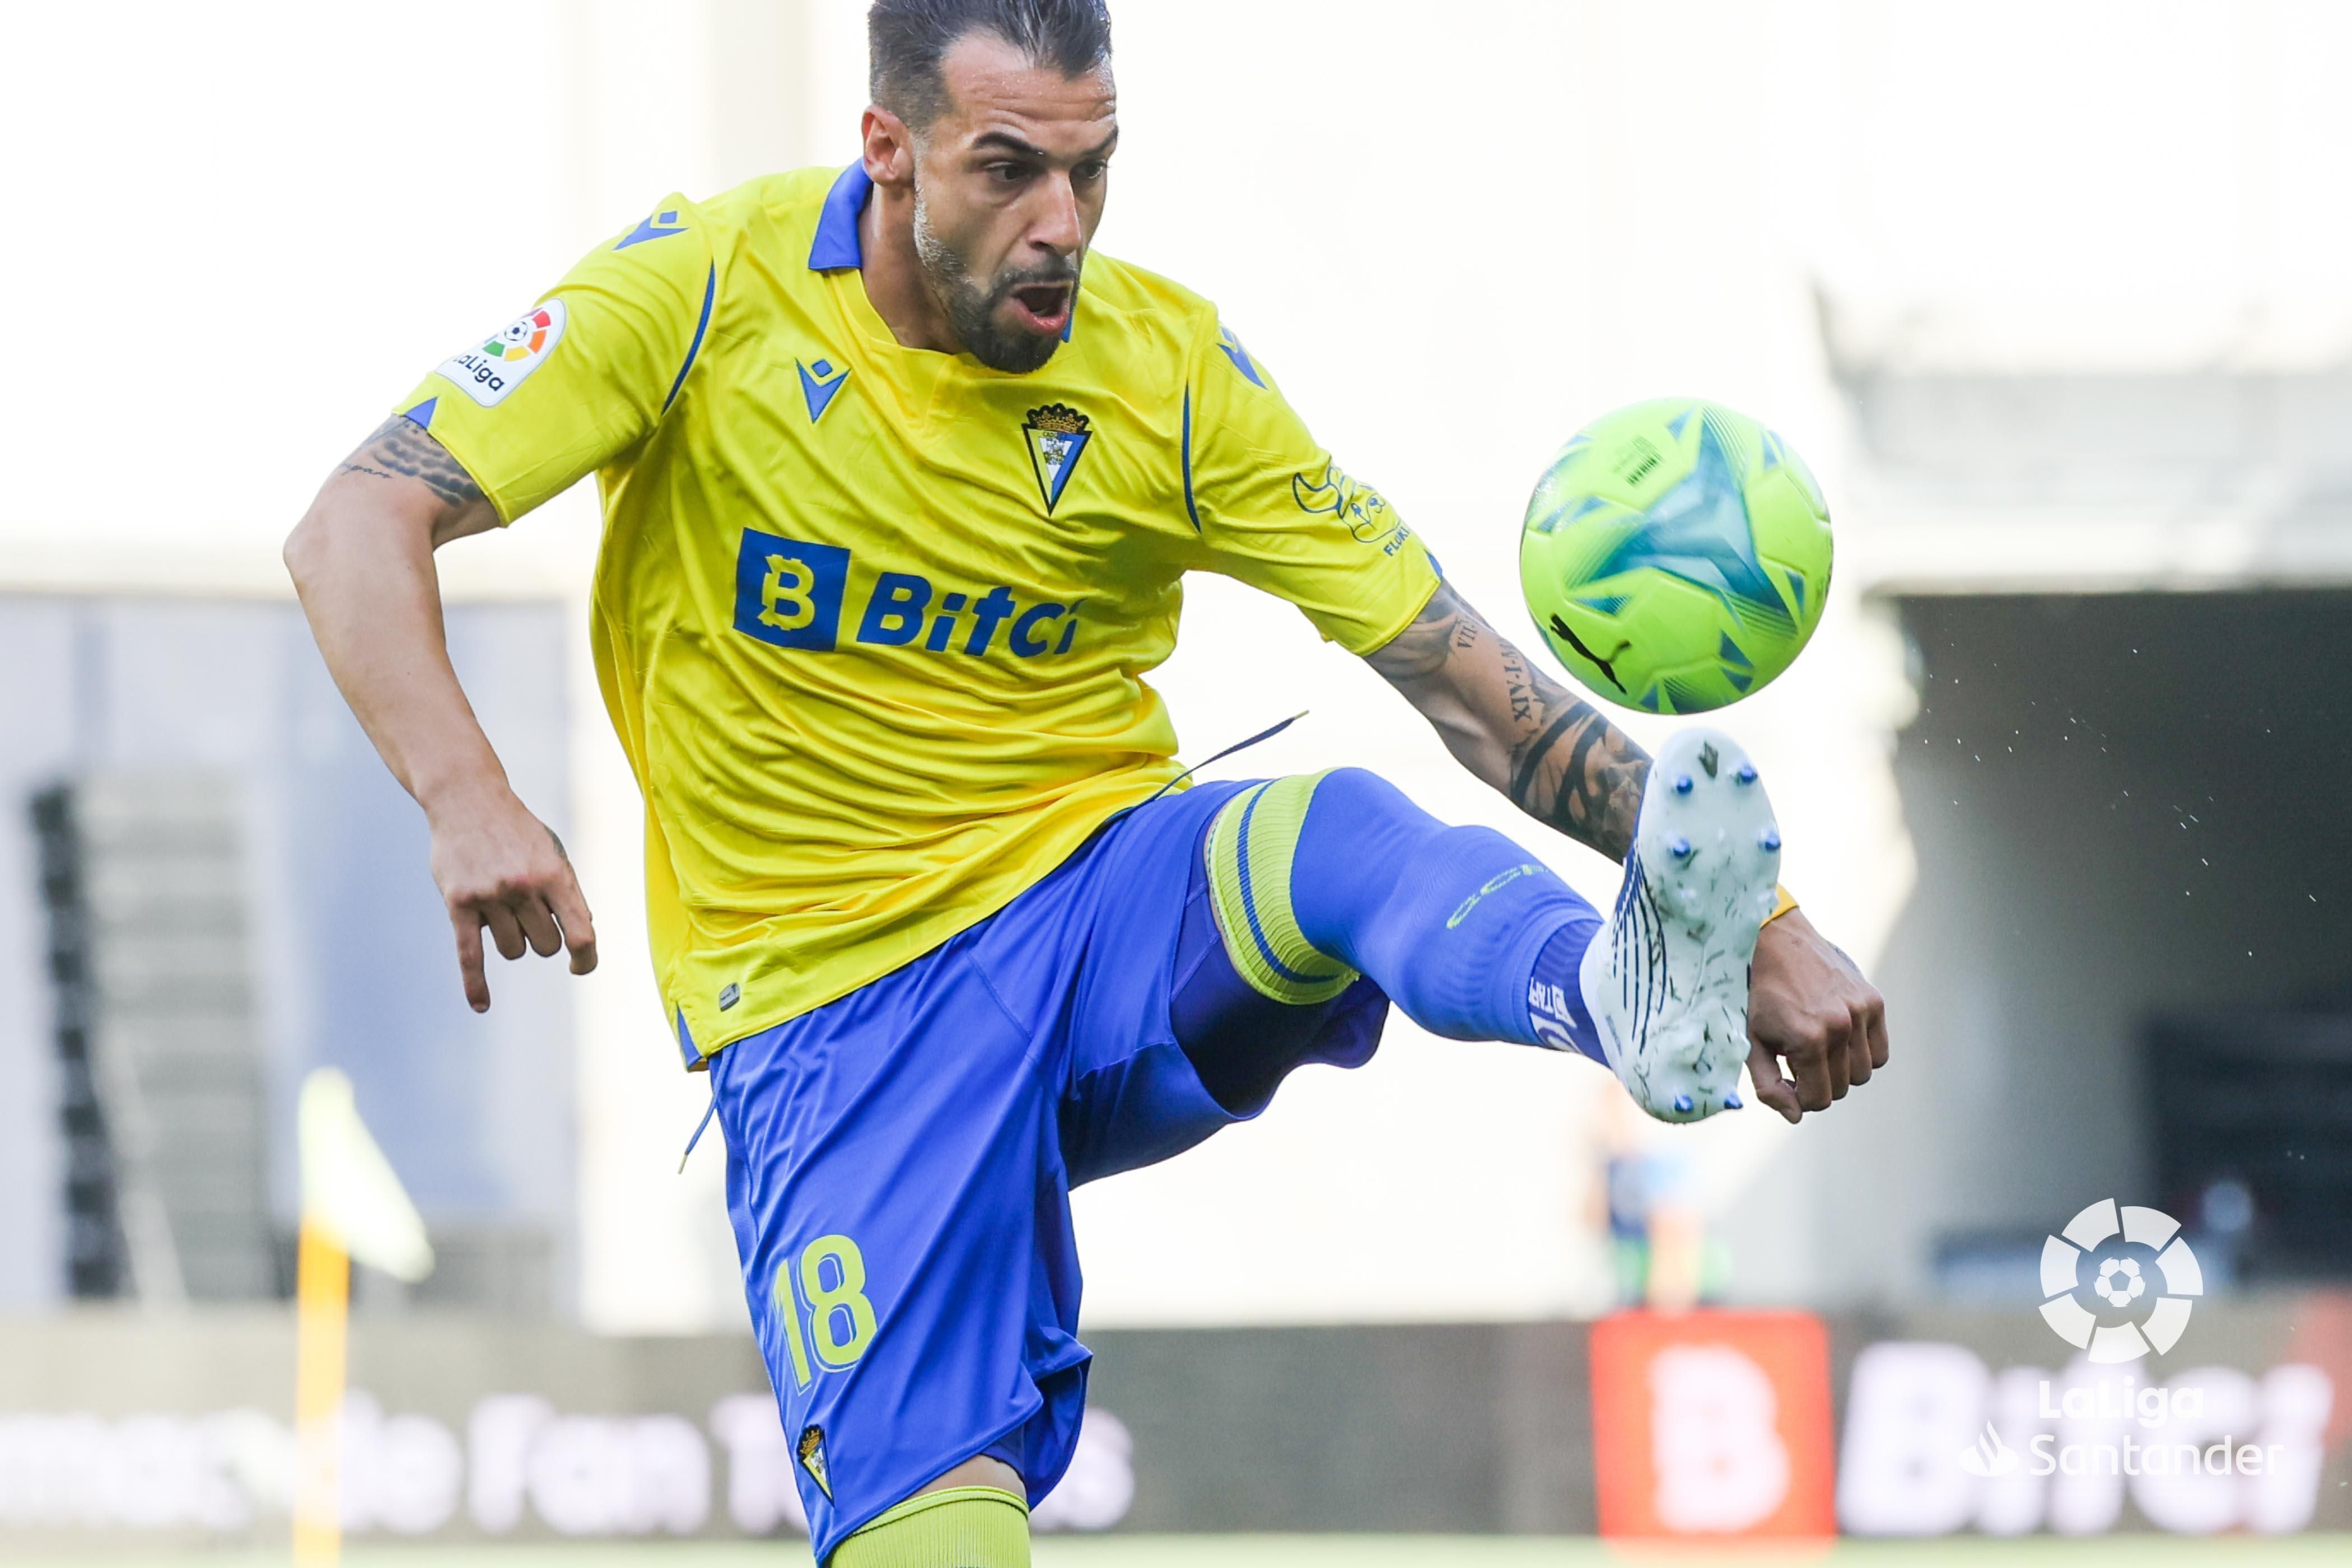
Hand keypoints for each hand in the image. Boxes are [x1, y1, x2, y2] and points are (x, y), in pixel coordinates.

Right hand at [425, 782, 597, 1011]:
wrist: (469, 799)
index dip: (587, 957)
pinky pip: (470, 955)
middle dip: (543, 937)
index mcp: (555, 875)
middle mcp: (523, 887)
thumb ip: (568, 893)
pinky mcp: (459, 903)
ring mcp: (489, 896)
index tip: (582, 966)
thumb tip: (583, 935)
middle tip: (529, 913)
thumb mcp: (554, 853)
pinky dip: (475, 983)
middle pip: (546, 946)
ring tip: (504, 908)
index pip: (581, 933)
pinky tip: (481, 1004)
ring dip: (513, 940)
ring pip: (513, 950)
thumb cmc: (518, 831)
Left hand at [1744, 909, 1886, 1122]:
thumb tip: (1795, 1117)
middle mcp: (1840, 1025)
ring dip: (1841, 1068)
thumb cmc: (1755, 993)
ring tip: (1817, 1044)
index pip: (1819, 1099)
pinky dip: (1862, 1052)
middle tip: (1797, 1057)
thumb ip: (1768, 1085)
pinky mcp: (1873, 999)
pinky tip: (1838, 1035)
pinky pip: (1879, 1050)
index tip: (1787, 1078)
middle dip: (1819, 1082)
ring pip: (1864, 1072)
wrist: (1773, 939)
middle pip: (1843, 1088)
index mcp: (1807, 1038)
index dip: (1801, 1097)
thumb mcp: (1749, 1041)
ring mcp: (1860, 1010)